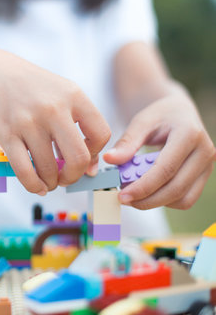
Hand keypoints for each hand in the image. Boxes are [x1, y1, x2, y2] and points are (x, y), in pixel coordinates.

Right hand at [0, 48, 110, 194]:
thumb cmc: (32, 88)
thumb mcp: (61, 94)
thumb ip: (79, 126)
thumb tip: (90, 169)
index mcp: (74, 96)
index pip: (100, 135)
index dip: (95, 154)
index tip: (82, 158)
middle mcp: (53, 108)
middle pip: (78, 157)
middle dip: (74, 176)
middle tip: (65, 179)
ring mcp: (28, 121)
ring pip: (49, 168)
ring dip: (51, 182)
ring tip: (48, 181)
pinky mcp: (6, 133)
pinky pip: (24, 170)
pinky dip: (33, 185)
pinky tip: (36, 186)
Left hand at [104, 94, 215, 209]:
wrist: (180, 113)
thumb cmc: (160, 116)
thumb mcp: (141, 122)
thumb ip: (127, 142)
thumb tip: (109, 160)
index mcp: (189, 134)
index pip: (165, 169)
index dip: (143, 187)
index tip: (122, 195)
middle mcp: (204, 151)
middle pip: (176, 188)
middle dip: (147, 199)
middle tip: (123, 199)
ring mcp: (207, 166)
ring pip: (183, 199)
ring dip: (156, 202)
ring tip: (134, 194)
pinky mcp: (204, 176)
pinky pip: (186, 199)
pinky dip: (165, 201)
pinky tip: (148, 192)